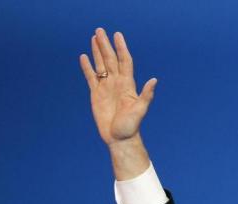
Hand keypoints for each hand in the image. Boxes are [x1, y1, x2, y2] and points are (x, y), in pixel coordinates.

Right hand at [79, 29, 156, 146]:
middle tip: (100, 30)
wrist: (120, 139)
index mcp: (127, 85)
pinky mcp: (96, 95)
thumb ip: (146, 95)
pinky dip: (87, 67)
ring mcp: (106, 88)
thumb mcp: (140, 110)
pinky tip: (84, 57)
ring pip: (101, 65)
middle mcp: (117, 83)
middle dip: (105, 45)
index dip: (121, 48)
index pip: (124, 61)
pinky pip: (91, 77)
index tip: (117, 35)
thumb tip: (154, 80)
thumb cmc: (131, 127)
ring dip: (97, 52)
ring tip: (94, 38)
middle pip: (111, 59)